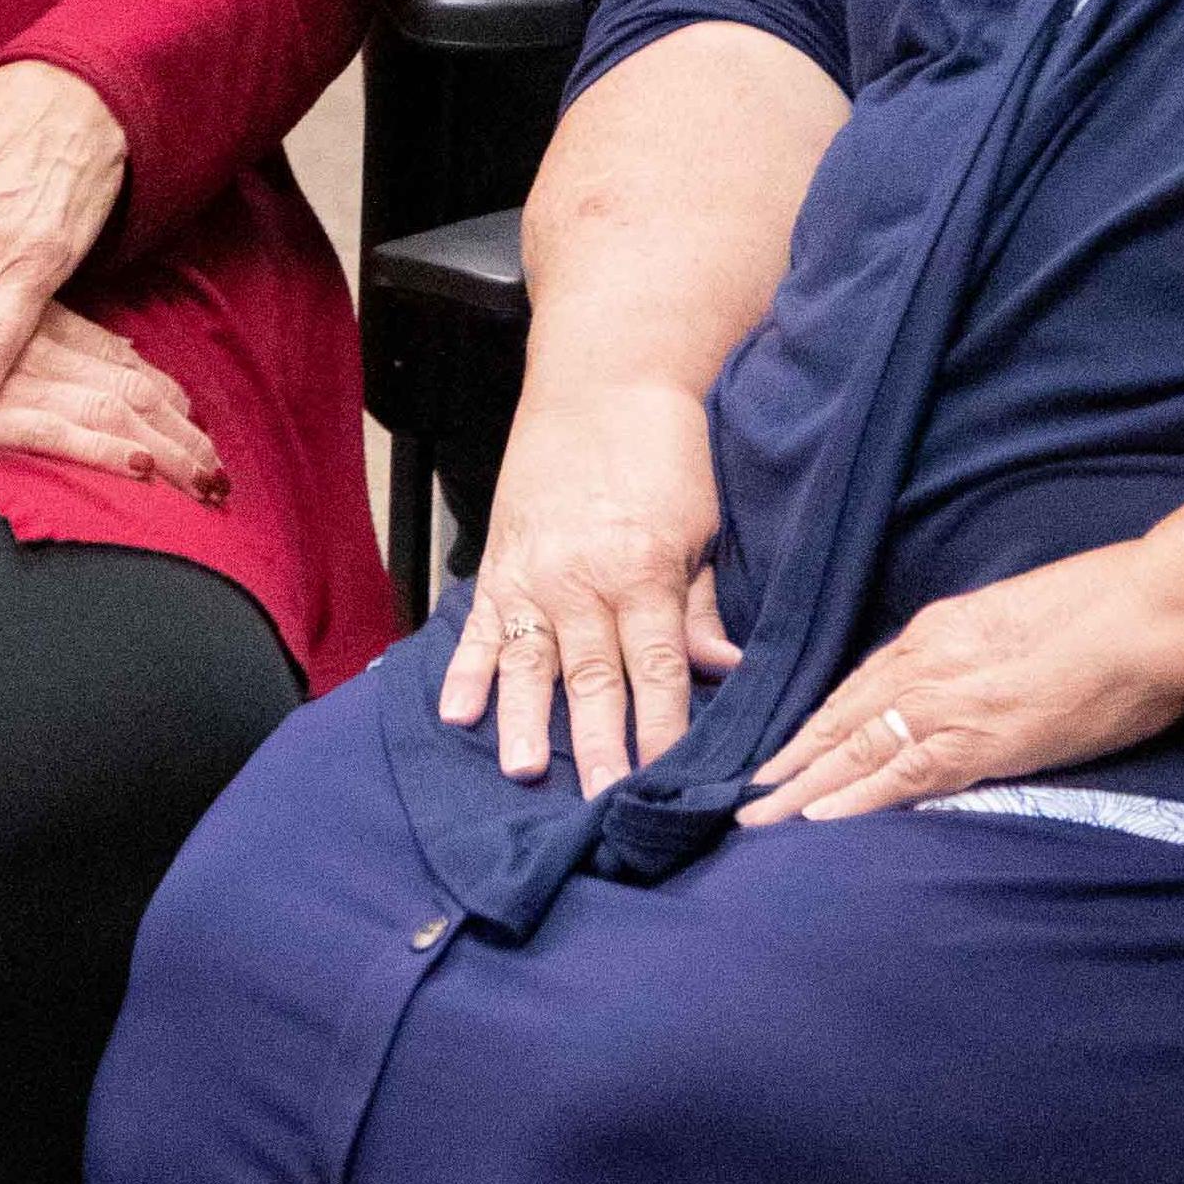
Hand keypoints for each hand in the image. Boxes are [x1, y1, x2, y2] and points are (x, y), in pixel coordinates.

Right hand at [0, 295, 228, 498]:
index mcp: (32, 326)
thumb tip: (111, 360)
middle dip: (183, 436)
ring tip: (207, 486)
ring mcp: (12, 378)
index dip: (166, 400)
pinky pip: (59, 431)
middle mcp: (33, 348)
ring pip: (111, 412)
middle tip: (221, 480)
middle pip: (129, 391)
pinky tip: (145, 471)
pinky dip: (106, 451)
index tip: (199, 432)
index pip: (119, 363)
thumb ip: (34, 342)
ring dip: (167, 451)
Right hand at [439, 371, 739, 792]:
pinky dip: (465, 670)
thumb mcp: (702, 524)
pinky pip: (480, 626)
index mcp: (643, 571)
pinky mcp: (499, 562)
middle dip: (599, 746)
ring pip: (530, 661)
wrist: (604, 378)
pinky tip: (456, 713)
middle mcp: (583, 578)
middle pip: (593, 678)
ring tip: (523, 771)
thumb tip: (727, 671)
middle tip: (600, 805)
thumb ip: (701, 604)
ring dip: (526, 720)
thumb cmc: (666, 452)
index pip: (656, 670)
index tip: (666, 783)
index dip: (661, 730)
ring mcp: (534, 572)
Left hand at [745, 548, 1183, 822]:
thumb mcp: (1027, 615)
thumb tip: (982, 672)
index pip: (864, 684)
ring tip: (756, 817)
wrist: (1145, 615)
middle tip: (745, 791)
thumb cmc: (1109, 608)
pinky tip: (814, 820)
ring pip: (850, 750)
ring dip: (800, 787)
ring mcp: (944, 702)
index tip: (792, 745)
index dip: (822, 720)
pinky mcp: (973, 742)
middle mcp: (926, 662)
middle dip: (790, 757)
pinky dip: (850, 800)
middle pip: (839, 717)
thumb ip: (988, 647)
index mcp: (940, 629)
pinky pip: (895, 777)